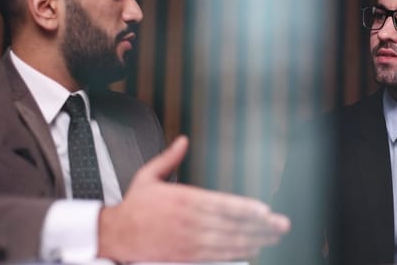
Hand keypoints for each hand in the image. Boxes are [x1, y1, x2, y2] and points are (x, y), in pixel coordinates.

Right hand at [97, 136, 290, 262]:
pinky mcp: (184, 255)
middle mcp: (189, 220)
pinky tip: (251, 248)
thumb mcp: (148, 176)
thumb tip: (182, 141)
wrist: (116, 233)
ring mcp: (188, 239)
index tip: (264, 210)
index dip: (244, 208)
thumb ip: (169, 158)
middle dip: (258, 225)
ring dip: (253, 238)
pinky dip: (235, 252)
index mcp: (182, 198)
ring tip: (272, 236)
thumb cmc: (134, 206)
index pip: (220, 204)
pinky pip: (215, 255)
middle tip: (280, 224)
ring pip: (227, 240)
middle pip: (230, 223)